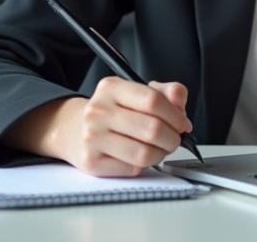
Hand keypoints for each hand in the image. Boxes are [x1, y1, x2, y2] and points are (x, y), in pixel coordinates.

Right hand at [49, 78, 191, 176]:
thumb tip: (181, 108)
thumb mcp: (136, 93)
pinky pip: (132, 169)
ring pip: (144, 153)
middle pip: (152, 129)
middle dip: (172, 138)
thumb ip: (165, 93)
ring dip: (160, 154)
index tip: (181, 123)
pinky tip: (139, 157)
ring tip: (158, 149)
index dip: (175, 115)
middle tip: (173, 139)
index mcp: (111, 88)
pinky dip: (143, 165)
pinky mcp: (91, 162)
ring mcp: (92, 137)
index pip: (153, 100)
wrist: (75, 130)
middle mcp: (98, 111)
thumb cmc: (112, 112)